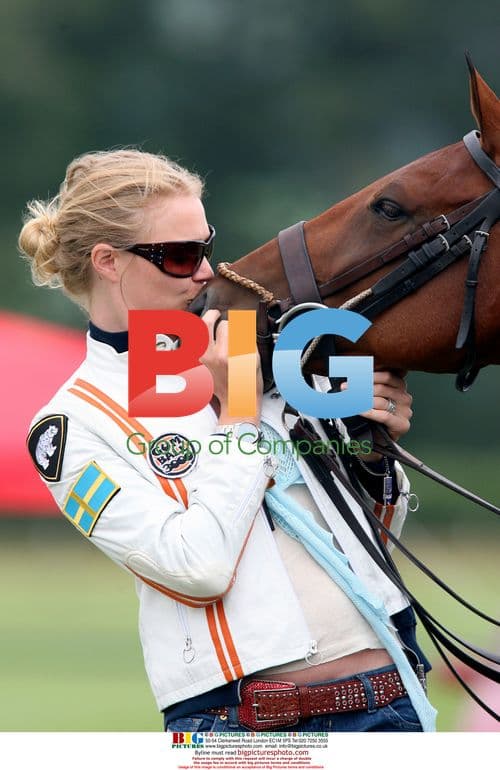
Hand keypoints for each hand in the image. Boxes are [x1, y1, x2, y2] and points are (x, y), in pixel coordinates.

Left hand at [200, 309, 262, 424]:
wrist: (237, 400)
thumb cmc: (248, 382)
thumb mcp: (254, 358)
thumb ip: (245, 338)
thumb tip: (240, 324)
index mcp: (227, 354)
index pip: (226, 325)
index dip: (232, 323)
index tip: (235, 324)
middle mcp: (210, 357)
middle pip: (205, 323)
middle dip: (212, 316)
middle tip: (216, 314)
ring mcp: (200, 362)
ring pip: (194, 333)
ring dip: (201, 327)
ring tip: (208, 324)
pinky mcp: (195, 366)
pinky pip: (190, 347)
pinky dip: (195, 341)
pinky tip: (202, 340)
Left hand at [342, 369, 412, 459]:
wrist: (376, 438)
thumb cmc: (373, 416)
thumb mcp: (370, 396)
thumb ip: (366, 385)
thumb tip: (350, 377)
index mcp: (400, 386)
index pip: (387, 376)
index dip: (369, 374)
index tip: (353, 375)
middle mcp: (405, 397)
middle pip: (382, 388)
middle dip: (360, 387)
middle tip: (345, 387)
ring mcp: (405, 411)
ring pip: (381, 401)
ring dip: (361, 400)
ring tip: (348, 399)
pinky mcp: (402, 424)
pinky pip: (383, 416)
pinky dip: (369, 412)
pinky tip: (359, 410)